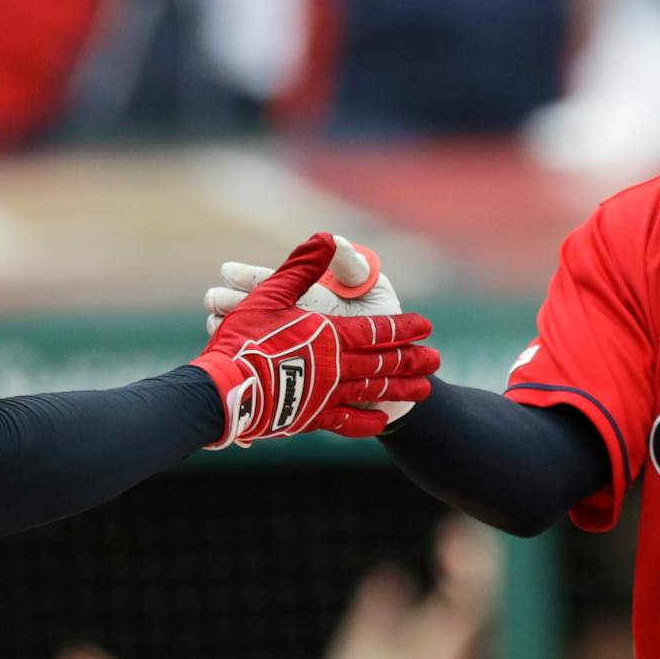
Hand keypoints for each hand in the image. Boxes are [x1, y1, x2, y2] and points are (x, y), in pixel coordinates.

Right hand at [192, 232, 437, 446]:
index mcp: (329, 335)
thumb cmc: (243, 339)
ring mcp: (326, 396)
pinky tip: (381, 421)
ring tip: (425, 391)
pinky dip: (366, 422)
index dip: (402, 327)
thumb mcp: (270, 295)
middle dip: (411, 360)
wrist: (223, 392)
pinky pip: (346, 422)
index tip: (426, 326)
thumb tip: (327, 237)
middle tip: (436, 360)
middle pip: (381, 362)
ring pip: (372, 390)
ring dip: (400, 389)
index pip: (376, 330)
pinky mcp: (311, 419)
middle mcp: (335, 367)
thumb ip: (302, 267)